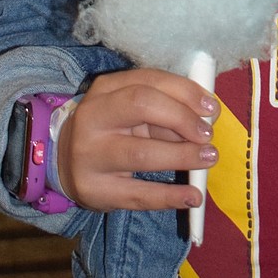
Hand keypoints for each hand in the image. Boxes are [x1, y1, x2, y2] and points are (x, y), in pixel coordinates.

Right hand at [57, 68, 218, 211]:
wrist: (65, 163)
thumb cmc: (113, 129)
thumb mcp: (131, 111)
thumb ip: (165, 109)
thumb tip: (207, 116)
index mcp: (105, 89)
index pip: (149, 81)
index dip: (185, 93)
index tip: (212, 108)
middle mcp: (92, 117)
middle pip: (141, 105)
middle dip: (182, 118)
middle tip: (208, 135)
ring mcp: (90, 156)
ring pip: (141, 153)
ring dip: (182, 156)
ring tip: (208, 159)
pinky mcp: (94, 191)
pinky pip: (138, 194)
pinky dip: (170, 196)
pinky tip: (193, 196)